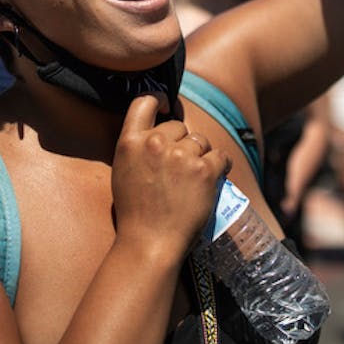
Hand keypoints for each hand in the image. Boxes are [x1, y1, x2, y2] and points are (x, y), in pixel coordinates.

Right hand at [111, 93, 231, 263]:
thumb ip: (137, 147)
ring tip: (192, 181)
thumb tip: (158, 131)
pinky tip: (213, 180)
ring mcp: (181, 155)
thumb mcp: (123, 171)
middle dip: (182, 143)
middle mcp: (154, 143)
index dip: (158, 100)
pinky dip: (220, 167)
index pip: (144, 102)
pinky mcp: (204, 170)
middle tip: (178, 170)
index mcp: (130, 142)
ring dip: (200, 156)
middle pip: (178, 126)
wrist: (150, 243)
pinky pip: (220, 156)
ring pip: (200, 141)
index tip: (166, 105)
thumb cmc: (136, 213)